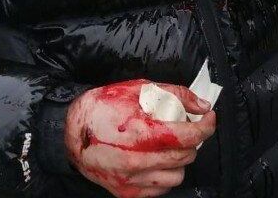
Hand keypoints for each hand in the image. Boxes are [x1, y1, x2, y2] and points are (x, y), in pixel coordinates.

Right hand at [66, 80, 216, 197]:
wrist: (69, 132)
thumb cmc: (102, 107)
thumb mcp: (139, 89)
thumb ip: (175, 94)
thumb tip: (202, 106)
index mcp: (141, 133)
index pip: (188, 136)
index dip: (206, 127)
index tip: (208, 119)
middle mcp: (137, 161)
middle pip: (185, 156)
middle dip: (192, 141)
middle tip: (185, 129)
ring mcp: (131, 179)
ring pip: (176, 177)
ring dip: (179, 161)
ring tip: (169, 147)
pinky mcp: (126, 192)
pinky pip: (159, 189)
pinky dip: (164, 175)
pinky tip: (156, 161)